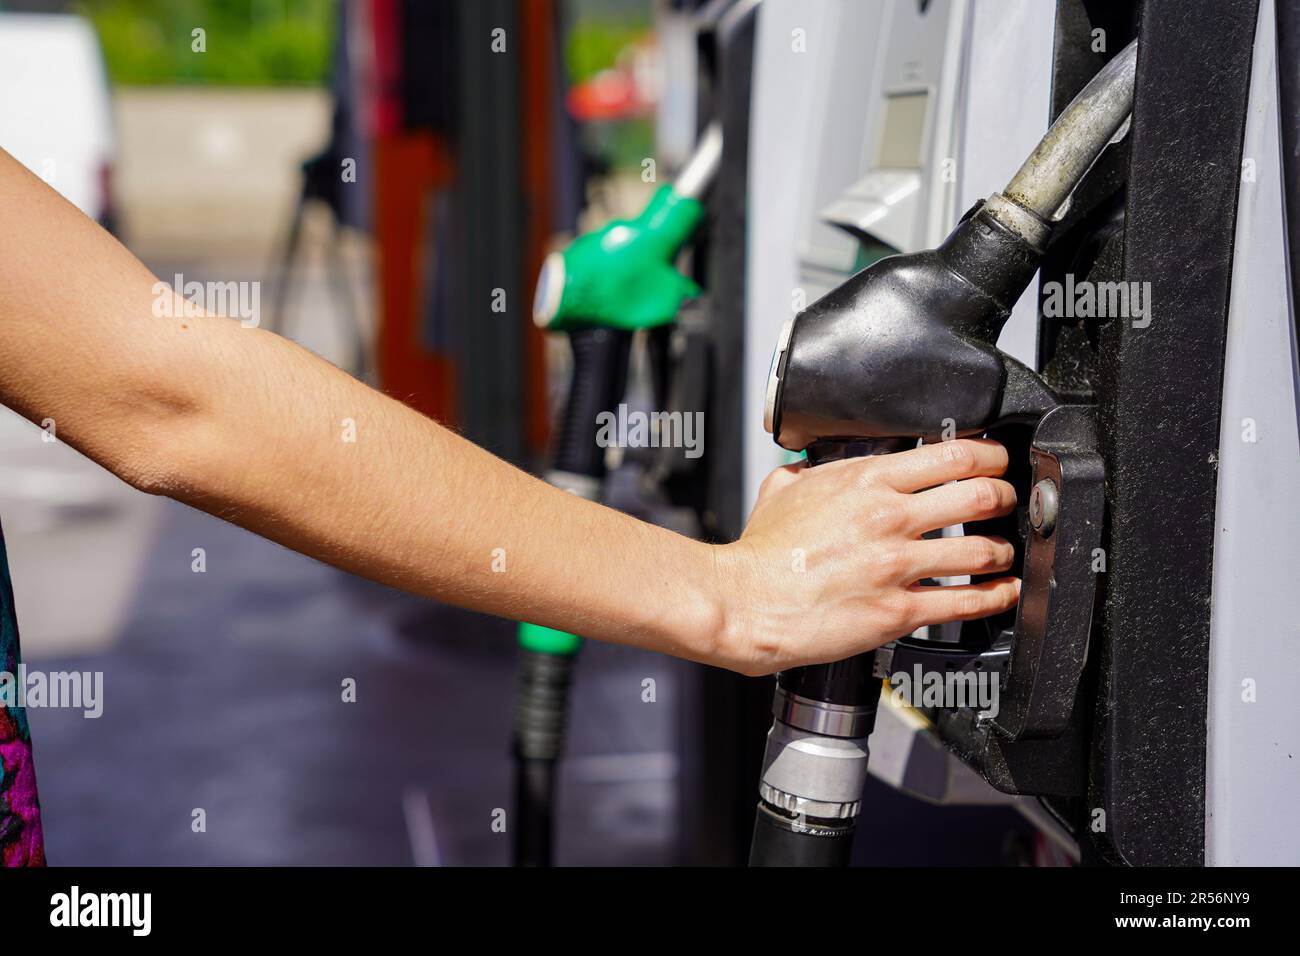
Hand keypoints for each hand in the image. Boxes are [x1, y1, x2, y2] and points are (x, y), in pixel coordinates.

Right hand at [712, 438, 1019, 675]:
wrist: (744, 603)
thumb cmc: (758, 554)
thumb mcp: (782, 489)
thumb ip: (808, 470)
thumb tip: (815, 463)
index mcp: (865, 481)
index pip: (952, 454)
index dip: (988, 456)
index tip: (996, 461)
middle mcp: (888, 518)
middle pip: (980, 494)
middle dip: (1004, 497)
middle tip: (1006, 502)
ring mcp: (896, 565)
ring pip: (981, 550)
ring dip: (1001, 550)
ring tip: (1002, 552)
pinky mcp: (897, 611)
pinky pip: (964, 602)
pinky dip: (994, 595)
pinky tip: (1000, 592)